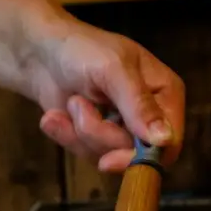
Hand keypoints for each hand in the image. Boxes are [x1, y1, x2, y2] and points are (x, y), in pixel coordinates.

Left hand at [18, 13, 185, 171]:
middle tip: (77, 105)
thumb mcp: (112, 70)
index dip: (141, 158)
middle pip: (134, 155)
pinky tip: (57, 116)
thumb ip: (139, 104)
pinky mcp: (98, 138)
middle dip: (98, 134)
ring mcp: (123, 129)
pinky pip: (87, 155)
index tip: (108, 160)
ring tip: (72, 101)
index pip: (169, 144)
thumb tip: (164, 140)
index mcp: (166, 93)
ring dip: (79, 132)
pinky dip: (67, 136)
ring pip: (108, 156)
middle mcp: (150, 116)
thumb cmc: (82, 50)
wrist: (41, 52)